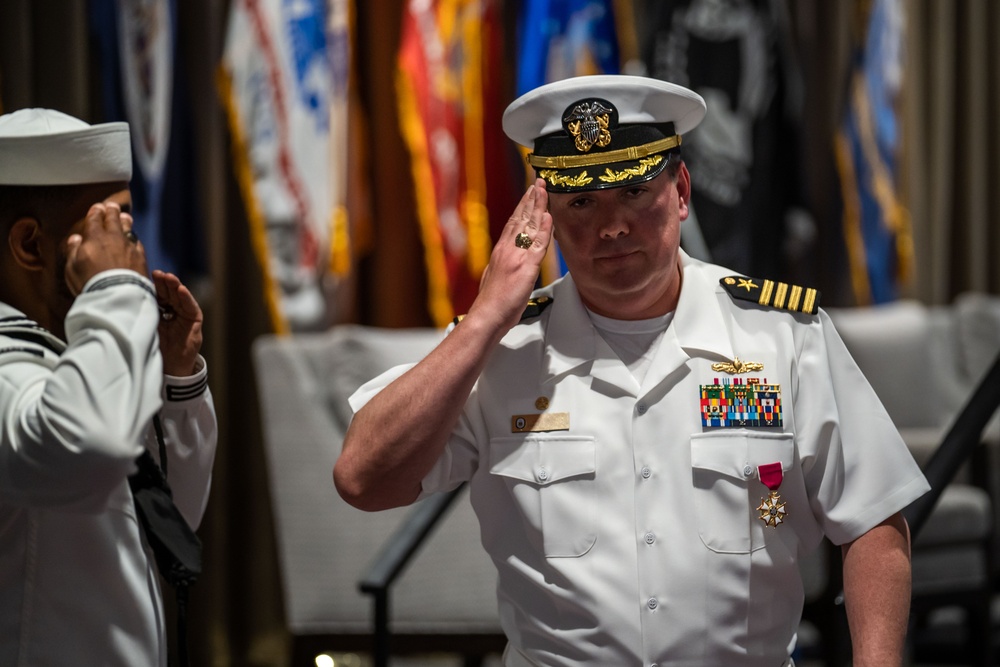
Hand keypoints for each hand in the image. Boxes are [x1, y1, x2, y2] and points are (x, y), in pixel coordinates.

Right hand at [64, 203, 147, 294]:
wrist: (117, 295)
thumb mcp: (72, 267)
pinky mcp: (141, 258)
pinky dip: (135, 240)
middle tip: (112, 206)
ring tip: (125, 217)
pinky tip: (135, 240)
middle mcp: (114, 238)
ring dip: (126, 222)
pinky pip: (138, 244)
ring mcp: (129, 247)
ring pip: (128, 229)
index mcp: (95, 238)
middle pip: (114, 220)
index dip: (96, 212)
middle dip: (112, 211)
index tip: (97, 207)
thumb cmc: (90, 282)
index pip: (95, 220)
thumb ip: (74, 250)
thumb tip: (76, 238)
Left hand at [153, 270, 203, 376]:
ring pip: (181, 297)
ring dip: (175, 286)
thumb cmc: (157, 348)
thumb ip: (146, 312)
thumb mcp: (149, 326)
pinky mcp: (195, 322)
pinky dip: (187, 298)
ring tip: (169, 277)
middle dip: (164, 283)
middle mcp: (174, 311)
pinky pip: (192, 307)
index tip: (147, 275)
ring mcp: (185, 316)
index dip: (155, 286)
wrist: (170, 367)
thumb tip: (132, 294)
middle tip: (157, 273)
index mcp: (162, 311)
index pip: (159, 295)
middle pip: (170, 294)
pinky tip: (181, 290)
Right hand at [468, 179, 552, 331]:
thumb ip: (502, 267)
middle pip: (520, 218)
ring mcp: (516, 256)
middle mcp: (507, 249)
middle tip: (538, 182)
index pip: (513, 223)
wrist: (486, 316)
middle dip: (530, 199)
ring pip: (529, 225)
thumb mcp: (494, 279)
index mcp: (500, 252)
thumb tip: (505, 263)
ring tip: (544, 189)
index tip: (528, 193)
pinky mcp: (525, 267)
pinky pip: (538, 244)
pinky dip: (544, 228)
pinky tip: (548, 215)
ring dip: (538, 205)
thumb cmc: (490, 305)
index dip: (521, 207)